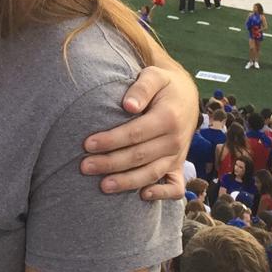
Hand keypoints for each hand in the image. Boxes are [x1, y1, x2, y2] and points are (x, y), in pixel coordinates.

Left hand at [82, 64, 198, 197]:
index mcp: (168, 117)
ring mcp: (177, 155)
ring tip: (103, 186)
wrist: (187, 98)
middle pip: (139, 156)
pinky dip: (161, 194)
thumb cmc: (163, 85)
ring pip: (151, 173)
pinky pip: (175, 187)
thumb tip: (128, 105)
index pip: (135, 133)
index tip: (88, 144)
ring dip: (127, 182)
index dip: (111, 140)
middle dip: (110, 163)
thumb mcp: (155, 75)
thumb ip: (141, 87)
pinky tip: (142, 195)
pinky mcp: (178, 166)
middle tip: (84, 166)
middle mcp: (174, 140)